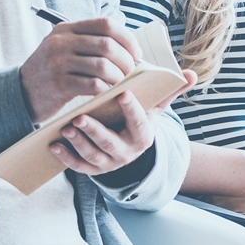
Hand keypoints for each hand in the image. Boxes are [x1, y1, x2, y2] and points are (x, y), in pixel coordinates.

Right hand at [19, 18, 142, 123]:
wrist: (20, 93)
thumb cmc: (50, 72)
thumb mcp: (62, 49)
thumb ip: (87, 42)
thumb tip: (128, 48)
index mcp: (65, 30)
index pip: (106, 24)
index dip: (127, 38)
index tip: (136, 53)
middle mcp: (60, 42)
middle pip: (107, 45)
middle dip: (127, 60)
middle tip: (132, 73)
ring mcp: (58, 63)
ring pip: (103, 66)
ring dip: (119, 77)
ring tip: (121, 84)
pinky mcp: (59, 85)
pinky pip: (94, 85)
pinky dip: (107, 89)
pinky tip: (108, 93)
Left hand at [50, 69, 197, 174]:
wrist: (129, 149)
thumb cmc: (137, 121)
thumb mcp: (153, 109)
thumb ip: (168, 92)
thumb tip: (190, 74)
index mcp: (143, 135)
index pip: (139, 122)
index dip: (132, 109)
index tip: (123, 93)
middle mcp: (127, 152)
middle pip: (110, 143)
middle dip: (95, 131)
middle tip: (79, 118)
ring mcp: (109, 163)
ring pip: (93, 156)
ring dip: (78, 143)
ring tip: (65, 128)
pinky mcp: (93, 170)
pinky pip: (79, 167)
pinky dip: (66, 158)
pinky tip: (54, 145)